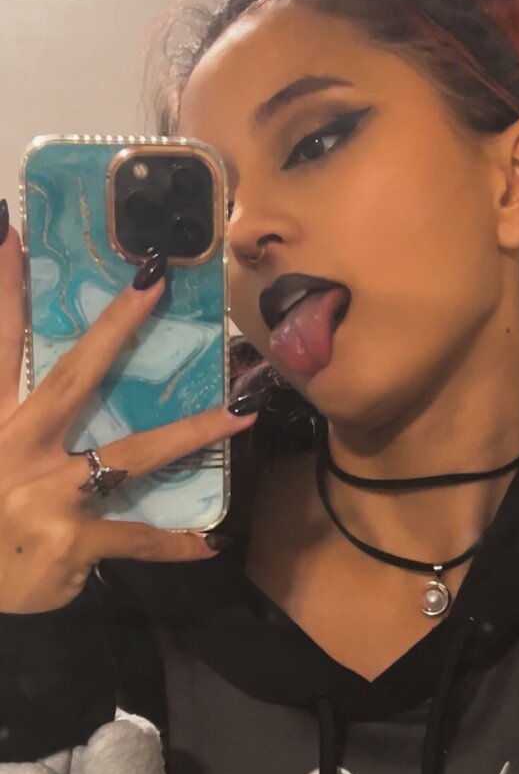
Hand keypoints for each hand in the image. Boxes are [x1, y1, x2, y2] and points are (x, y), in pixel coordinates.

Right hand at [0, 215, 258, 614]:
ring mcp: (47, 495)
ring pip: (131, 454)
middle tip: (154, 284)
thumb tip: (51, 382)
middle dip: (114, 328)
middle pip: (72, 378)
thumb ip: (13, 411)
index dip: (3, 289)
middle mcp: (16, 447)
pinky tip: (213, 544)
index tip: (12, 230)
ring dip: (190, 432)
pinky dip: (176, 544)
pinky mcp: (71, 541)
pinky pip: (137, 538)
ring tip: (239, 417)